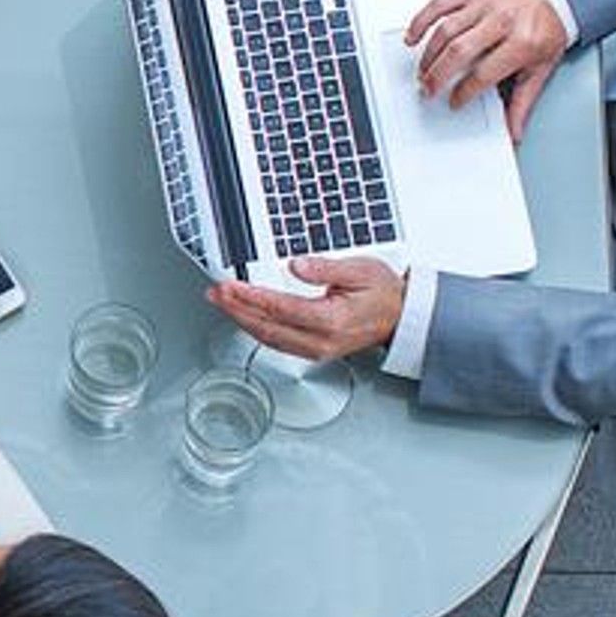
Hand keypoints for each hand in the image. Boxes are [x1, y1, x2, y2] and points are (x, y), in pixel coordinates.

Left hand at [207, 256, 404, 361]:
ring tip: (222, 301)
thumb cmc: (383, 293)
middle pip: (267, 327)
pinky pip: (277, 341)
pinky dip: (256, 327)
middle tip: (216, 293)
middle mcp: (320, 340)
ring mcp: (316, 349)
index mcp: (331, 320)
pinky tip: (245, 315)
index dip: (251, 297)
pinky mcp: (312, 350)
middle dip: (237, 309)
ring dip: (242, 319)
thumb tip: (297, 265)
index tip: (230, 286)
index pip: (280, 308)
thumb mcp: (361, 270)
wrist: (400, 317)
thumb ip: (326, 269)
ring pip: (268, 338)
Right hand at [405, 0, 567, 143]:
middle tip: (427, 90)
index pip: (485, 73)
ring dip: (428, 54)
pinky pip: (440, 4)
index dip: (465, 92)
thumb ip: (524, 101)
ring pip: (446, 29)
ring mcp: (485, 3)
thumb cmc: (545, 28)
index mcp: (523, 42)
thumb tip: (514, 131)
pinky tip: (413, 37)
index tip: (455, 102)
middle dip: (438, 75)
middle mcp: (502, 20)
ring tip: (422, 72)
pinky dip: (421, 21)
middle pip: (459, 51)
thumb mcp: (541, 67)